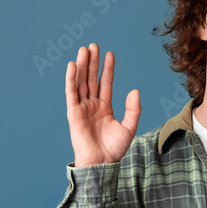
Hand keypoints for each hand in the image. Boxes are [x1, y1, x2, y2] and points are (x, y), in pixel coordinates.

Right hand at [65, 43, 140, 166]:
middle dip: (92, 62)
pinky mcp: (73, 113)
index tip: (109, 53)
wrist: (102, 162)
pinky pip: (72, 93)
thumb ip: (133, 108)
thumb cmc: (114, 148)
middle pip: (91, 79)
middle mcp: (92, 105)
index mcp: (104, 107)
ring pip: (81, 82)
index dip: (107, 68)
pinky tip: (73, 66)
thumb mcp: (129, 126)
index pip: (105, 83)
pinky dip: (71, 79)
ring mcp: (82, 108)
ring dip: (82, 66)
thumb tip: (135, 90)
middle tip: (93, 45)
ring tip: (84, 50)